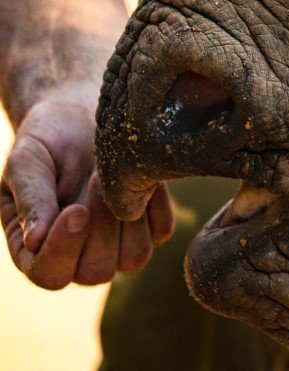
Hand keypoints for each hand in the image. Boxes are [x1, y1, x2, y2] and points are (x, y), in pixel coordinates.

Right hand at [2, 94, 172, 288]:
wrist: (83, 115)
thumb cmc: (47, 139)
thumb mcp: (27, 161)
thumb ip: (30, 197)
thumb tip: (34, 240)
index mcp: (35, 248)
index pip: (49, 274)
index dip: (62, 251)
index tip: (74, 210)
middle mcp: (77, 255)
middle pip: (96, 271)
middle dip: (100, 225)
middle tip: (94, 179)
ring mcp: (117, 244)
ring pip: (134, 257)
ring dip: (127, 216)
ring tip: (113, 176)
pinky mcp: (149, 225)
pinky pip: (161, 230)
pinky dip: (155, 204)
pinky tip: (139, 175)